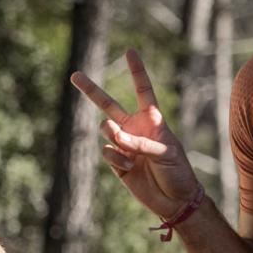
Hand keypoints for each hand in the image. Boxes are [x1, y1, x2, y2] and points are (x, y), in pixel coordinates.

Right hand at [71, 49, 200, 218]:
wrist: (174, 201)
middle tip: (74, 75)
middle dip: (91, 91)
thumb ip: (139, 142)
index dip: (136, 71)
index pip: (142, 90)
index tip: (129, 51)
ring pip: (105, 130)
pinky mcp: (115, 163)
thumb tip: (111, 136)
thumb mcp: (165, 152)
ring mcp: (123, 145)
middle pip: (108, 105)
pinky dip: (116, 158)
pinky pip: (107, 153)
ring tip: (123, 144)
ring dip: (112, 134)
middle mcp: (134, 129)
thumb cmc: (178, 172)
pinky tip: (129, 166)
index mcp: (152, 120)